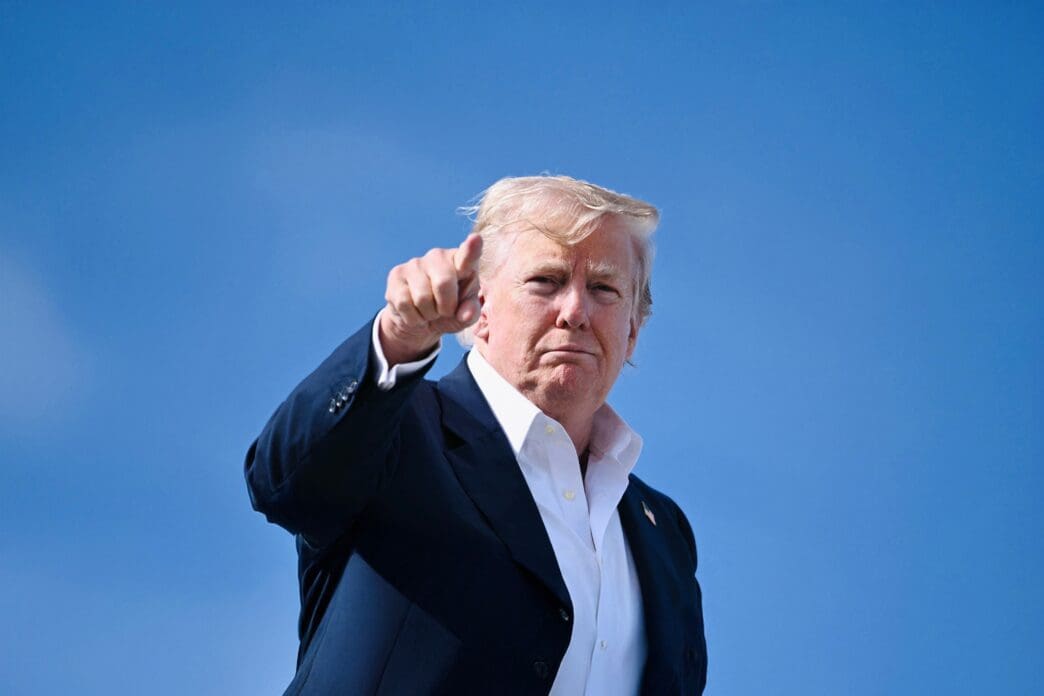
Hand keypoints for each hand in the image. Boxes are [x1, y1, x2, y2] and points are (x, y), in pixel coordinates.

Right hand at [379, 234, 482, 365]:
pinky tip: (415, 312)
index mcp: (461, 263)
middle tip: (444, 311)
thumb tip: (466, 315)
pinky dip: (413, 317)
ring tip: (429, 311)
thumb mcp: (464, 315)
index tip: (476, 240)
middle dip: (446, 307)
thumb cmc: (449, 311)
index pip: (467, 255)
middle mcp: (438, 256)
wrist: (421, 320)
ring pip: (422, 297)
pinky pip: (404, 303)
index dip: (471, 249)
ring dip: (428, 314)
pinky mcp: (396, 274)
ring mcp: (415, 263)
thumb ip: (470, 312)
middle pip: (444, 283)